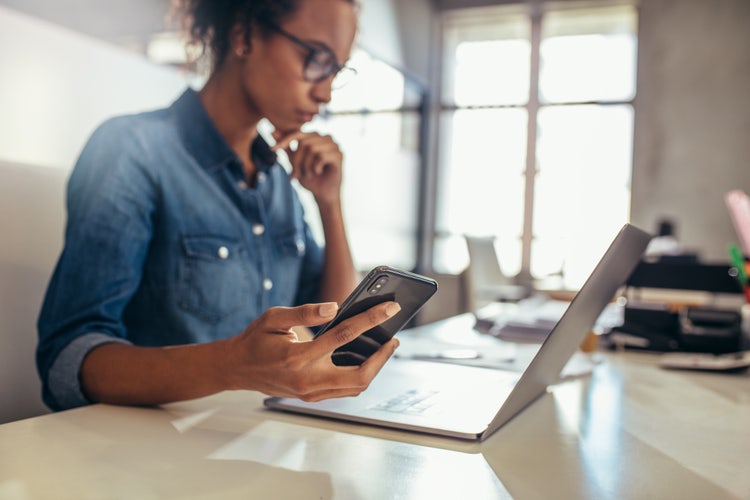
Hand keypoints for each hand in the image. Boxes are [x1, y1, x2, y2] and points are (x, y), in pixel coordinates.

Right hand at [223, 301, 400, 400]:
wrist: (238, 368)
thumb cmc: (256, 340)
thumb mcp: (274, 317)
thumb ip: (305, 312)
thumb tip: (335, 307)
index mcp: (298, 356)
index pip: (344, 336)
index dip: (371, 320)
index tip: (389, 309)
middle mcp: (307, 379)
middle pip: (359, 375)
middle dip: (382, 357)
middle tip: (393, 339)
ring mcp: (310, 392)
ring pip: (355, 387)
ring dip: (375, 368)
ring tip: (384, 347)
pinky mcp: (312, 396)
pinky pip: (345, 390)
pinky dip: (361, 375)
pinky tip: (367, 358)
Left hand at [272, 130, 343, 205]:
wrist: (322, 194)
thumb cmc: (310, 178)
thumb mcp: (294, 162)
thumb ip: (286, 147)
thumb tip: (272, 132)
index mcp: (316, 136)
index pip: (298, 133)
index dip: (284, 140)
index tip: (272, 149)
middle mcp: (326, 137)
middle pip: (304, 142)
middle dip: (297, 160)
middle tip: (295, 175)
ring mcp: (334, 145)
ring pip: (312, 149)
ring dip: (306, 165)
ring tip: (308, 174)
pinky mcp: (339, 155)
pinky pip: (321, 156)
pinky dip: (315, 167)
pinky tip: (319, 172)